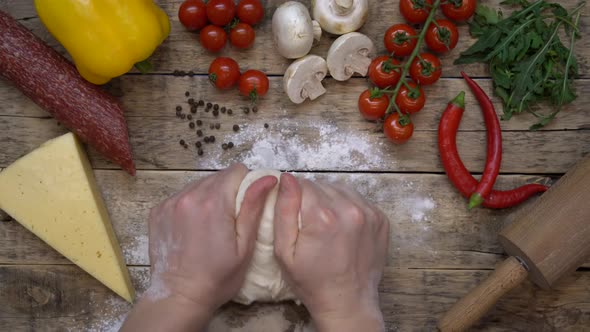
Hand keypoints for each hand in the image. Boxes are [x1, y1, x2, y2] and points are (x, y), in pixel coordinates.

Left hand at [121, 164, 276, 331]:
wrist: (179, 297)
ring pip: (199, 185)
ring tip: (212, 223)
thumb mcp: (244, 246)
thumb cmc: (218, 278)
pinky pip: (182, 195)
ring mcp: (170, 203)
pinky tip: (194, 226)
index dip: (247, 184)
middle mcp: (189, 196)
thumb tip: (268, 178)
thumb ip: (254, 207)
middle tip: (231, 218)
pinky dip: (191, 205)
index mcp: (213, 203)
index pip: (236, 171)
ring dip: (209, 197)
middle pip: (217, 177)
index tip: (247, 203)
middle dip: (228, 191)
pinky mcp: (158, 211)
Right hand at [273, 174, 388, 331]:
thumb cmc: (312, 281)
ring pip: (340, 189)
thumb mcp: (284, 251)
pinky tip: (343, 228)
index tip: (296, 216)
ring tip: (328, 225)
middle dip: (312, 200)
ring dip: (331, 201)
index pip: (302, 184)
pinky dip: (347, 207)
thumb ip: (284, 210)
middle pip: (321, 185)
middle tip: (311, 226)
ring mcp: (369, 213)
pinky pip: (357, 199)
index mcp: (322, 217)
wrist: (348, 302)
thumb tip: (287, 178)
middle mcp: (349, 210)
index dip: (295, 197)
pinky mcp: (380, 218)